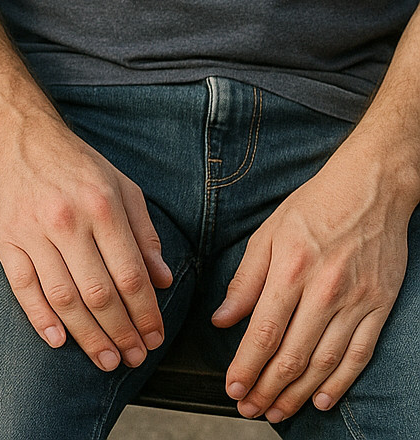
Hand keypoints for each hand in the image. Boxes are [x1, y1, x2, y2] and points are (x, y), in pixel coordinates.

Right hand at [0, 116, 173, 370]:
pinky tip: (57, 340)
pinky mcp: (3, 238)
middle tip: (134, 358)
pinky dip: (40, 318)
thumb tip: (163, 278)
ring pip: (63, 297)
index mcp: (102, 207)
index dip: (146, 314)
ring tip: (106, 359)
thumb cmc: (73, 162)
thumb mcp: (121, 185)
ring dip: (87, 336)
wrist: (13, 135)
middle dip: (121, 333)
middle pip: (99, 293)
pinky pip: (22, 286)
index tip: (155, 338)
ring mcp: (31, 232)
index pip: (130, 275)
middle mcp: (67, 221)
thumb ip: (144, 232)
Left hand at [213, 147, 412, 421]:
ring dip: (298, 393)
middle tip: (248, 409)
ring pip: (324, 361)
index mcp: (290, 269)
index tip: (231, 387)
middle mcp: (325, 290)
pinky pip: (360, 354)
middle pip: (292, 354)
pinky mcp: (380, 306)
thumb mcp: (267, 235)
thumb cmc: (313, 207)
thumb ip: (244, 281)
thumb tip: (221, 320)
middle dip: (267, 388)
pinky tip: (322, 400)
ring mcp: (357, 301)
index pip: (263, 331)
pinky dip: (341, 382)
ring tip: (277, 412)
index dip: (246, 366)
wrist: (372, 188)